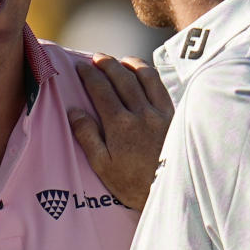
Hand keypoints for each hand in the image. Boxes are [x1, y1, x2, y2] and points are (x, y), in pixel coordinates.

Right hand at [68, 54, 172, 209]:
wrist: (170, 192)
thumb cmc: (133, 183)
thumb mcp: (103, 166)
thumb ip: (88, 136)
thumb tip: (74, 111)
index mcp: (120, 125)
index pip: (101, 90)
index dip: (89, 75)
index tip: (80, 66)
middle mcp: (141, 113)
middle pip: (122, 78)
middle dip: (107, 64)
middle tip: (97, 57)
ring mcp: (160, 112)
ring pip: (145, 77)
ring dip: (130, 64)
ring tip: (120, 61)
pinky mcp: (175, 116)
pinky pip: (161, 87)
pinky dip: (150, 75)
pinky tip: (144, 75)